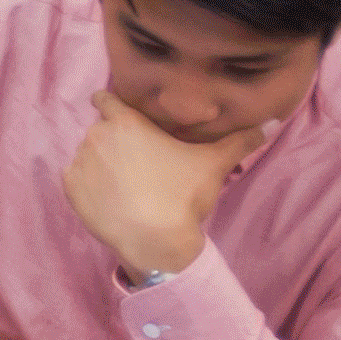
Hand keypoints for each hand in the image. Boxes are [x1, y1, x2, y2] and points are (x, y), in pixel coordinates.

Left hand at [59, 89, 262, 280]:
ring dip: (101, 163)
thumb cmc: (183, 196)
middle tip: (136, 162)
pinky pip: (76, 179)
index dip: (111, 104)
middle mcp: (95, 136)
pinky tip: (111, 196)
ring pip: (88, 154)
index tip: (117, 113)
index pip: (106, 99)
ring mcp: (79, 163)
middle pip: (100, 130)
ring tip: (125, 183)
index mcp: (125, 122)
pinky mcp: (69, 189)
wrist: (155, 240)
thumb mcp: (215, 164)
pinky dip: (89, 184)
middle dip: (114, 141)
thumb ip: (240, 140)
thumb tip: (271, 123)